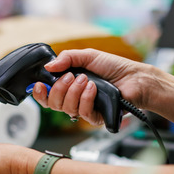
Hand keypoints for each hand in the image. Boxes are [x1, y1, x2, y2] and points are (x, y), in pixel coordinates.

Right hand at [32, 49, 151, 126]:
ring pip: (66, 108)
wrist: (135, 78)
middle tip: (71, 77)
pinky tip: (94, 89)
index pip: (47, 95)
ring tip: (87, 80)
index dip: (39, 93)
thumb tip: (48, 66)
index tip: (38, 85)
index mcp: (69, 86)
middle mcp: (74, 99)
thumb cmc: (114, 67)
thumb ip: (66, 58)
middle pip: (53, 104)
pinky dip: (86, 98)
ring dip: (74, 92)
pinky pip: (82, 113)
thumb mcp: (88, 55)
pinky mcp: (95, 117)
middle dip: (59, 89)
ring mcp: (84, 109)